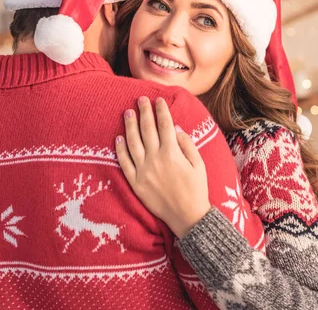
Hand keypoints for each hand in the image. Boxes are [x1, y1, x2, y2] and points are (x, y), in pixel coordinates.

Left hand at [115, 96, 210, 238]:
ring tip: (128, 112)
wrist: (187, 217)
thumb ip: (187, 144)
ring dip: (129, 125)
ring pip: (133, 142)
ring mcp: (143, 171)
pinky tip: (118, 138)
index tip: (158, 100)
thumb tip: (175, 128)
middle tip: (140, 99)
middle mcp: (155, 159)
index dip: (161, 111)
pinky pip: (124, 163)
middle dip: (144, 112)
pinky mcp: (135, 183)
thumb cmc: (197, 189)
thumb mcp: (198, 164)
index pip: (165, 125)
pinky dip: (120, 149)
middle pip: (147, 130)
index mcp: (172, 153)